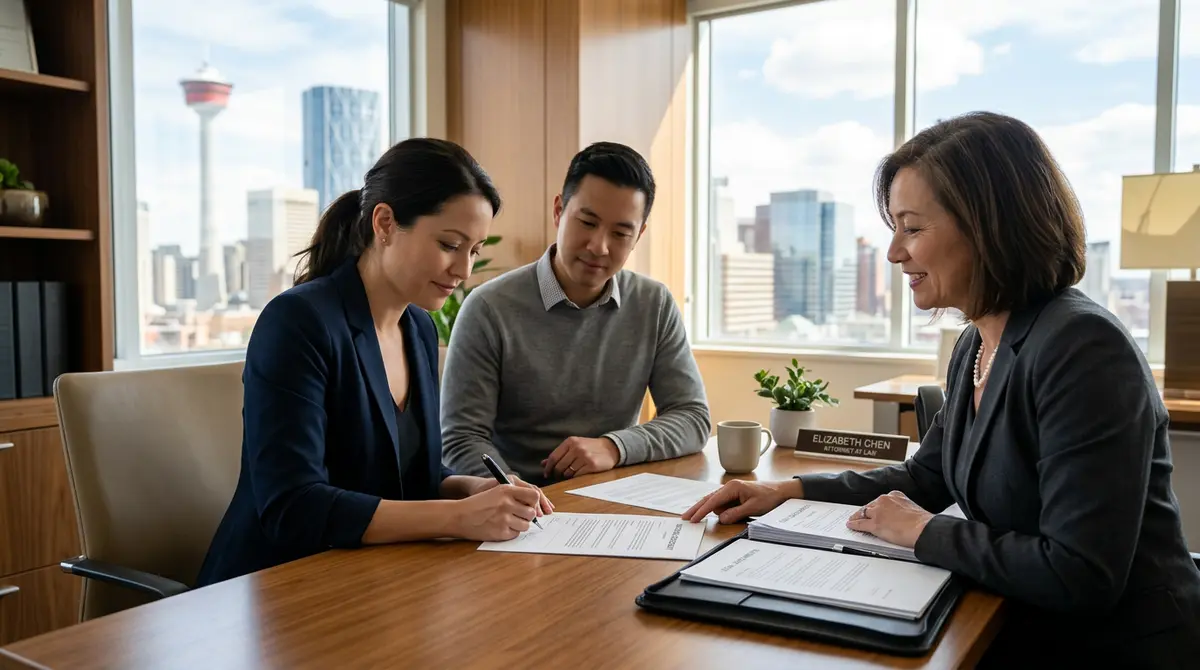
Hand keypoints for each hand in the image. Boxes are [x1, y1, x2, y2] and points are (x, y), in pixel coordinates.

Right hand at [453, 484, 542, 541]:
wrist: (459, 516)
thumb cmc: (478, 504)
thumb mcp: (496, 491)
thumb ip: (514, 495)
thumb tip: (535, 505)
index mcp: (506, 490)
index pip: (534, 495)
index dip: (533, 502)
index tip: (528, 505)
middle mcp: (506, 503)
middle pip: (531, 513)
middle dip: (526, 516)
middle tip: (517, 516)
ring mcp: (504, 519)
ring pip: (526, 525)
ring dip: (519, 525)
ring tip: (507, 521)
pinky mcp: (501, 532)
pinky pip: (516, 534)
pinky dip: (510, 533)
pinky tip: (500, 527)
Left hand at [542, 437, 618, 478]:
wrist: (610, 448)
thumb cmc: (589, 448)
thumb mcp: (574, 447)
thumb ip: (559, 454)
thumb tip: (543, 463)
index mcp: (570, 441)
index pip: (553, 457)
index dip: (548, 467)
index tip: (546, 474)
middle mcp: (577, 447)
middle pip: (559, 466)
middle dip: (557, 474)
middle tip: (559, 476)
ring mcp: (585, 456)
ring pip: (568, 472)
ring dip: (567, 475)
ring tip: (572, 472)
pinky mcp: (591, 464)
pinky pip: (577, 475)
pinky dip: (576, 477)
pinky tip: (579, 473)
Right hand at [681, 479, 802, 523]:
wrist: (781, 491)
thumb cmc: (769, 497)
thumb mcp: (753, 508)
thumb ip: (736, 514)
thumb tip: (721, 519)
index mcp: (732, 487)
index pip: (712, 501)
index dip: (701, 511)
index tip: (692, 519)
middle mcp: (729, 487)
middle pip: (708, 499)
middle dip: (697, 509)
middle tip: (685, 518)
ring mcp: (731, 491)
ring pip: (716, 503)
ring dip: (714, 512)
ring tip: (723, 515)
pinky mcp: (734, 496)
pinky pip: (723, 504)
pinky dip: (719, 510)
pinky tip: (719, 515)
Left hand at [845, 491, 933, 547]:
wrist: (923, 528)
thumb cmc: (922, 521)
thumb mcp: (911, 508)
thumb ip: (902, 509)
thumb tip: (901, 516)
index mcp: (894, 495)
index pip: (880, 501)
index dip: (875, 507)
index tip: (873, 509)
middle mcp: (884, 501)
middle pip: (870, 506)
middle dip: (866, 512)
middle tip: (860, 515)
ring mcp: (878, 512)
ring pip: (863, 513)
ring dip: (857, 517)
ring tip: (852, 520)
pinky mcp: (875, 524)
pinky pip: (861, 524)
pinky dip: (854, 525)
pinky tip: (851, 525)